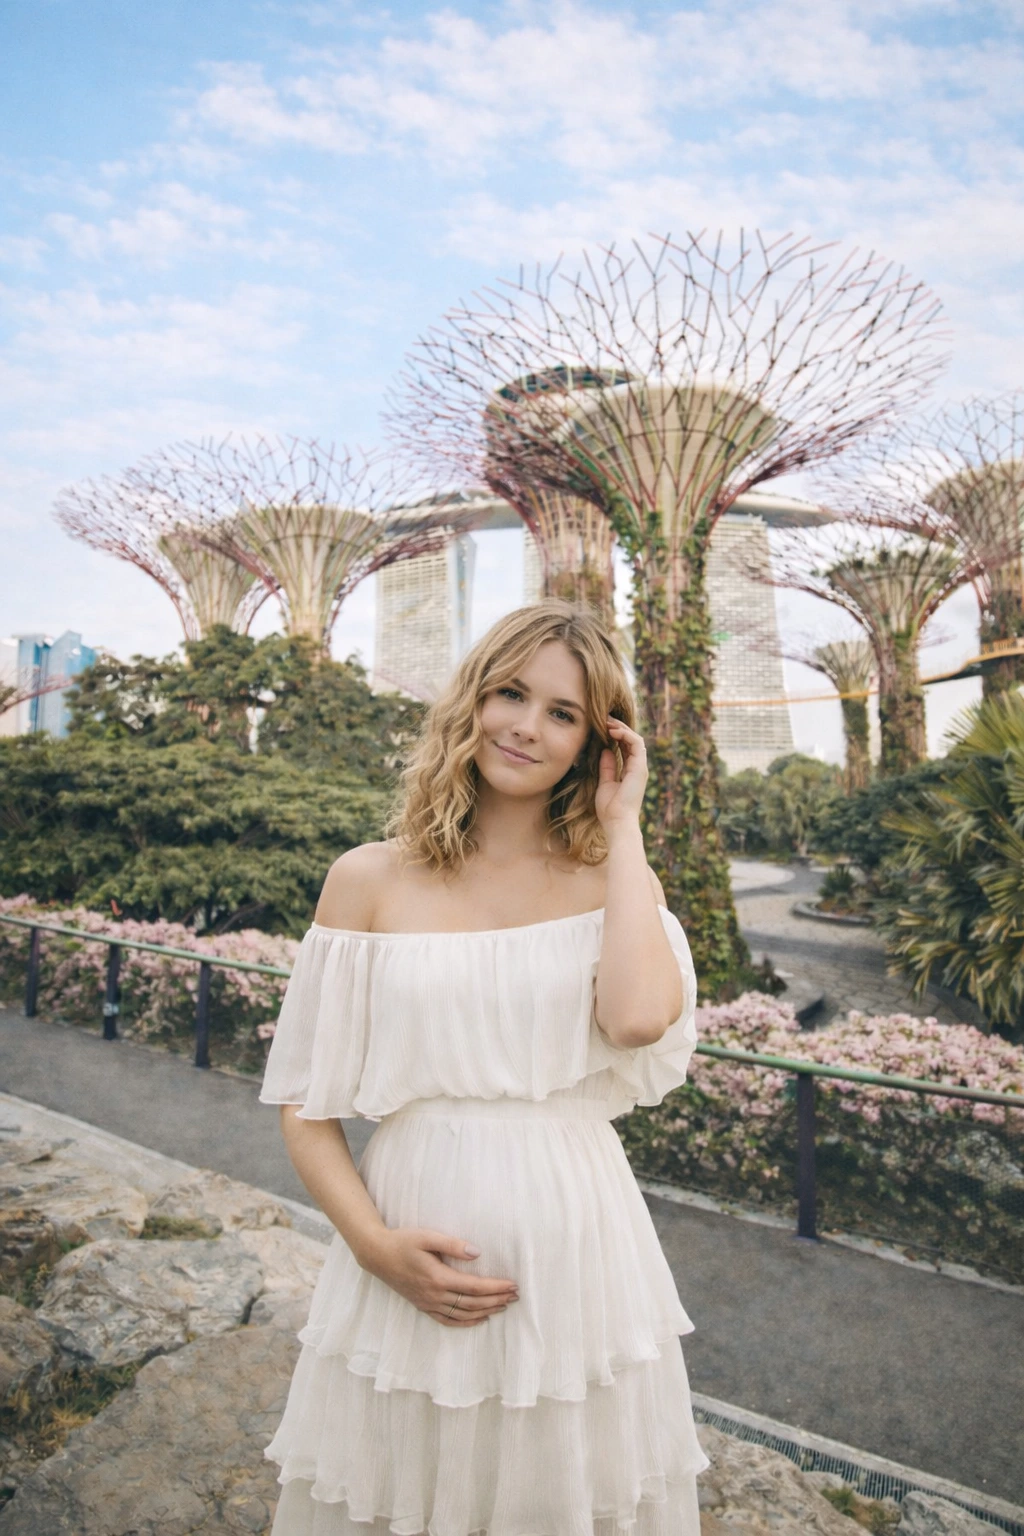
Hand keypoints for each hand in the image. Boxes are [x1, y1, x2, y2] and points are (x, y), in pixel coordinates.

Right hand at [359, 1227, 518, 1327]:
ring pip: (463, 1315)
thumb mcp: (427, 1236)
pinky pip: (448, 1320)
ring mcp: (428, 1303)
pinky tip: (479, 1319)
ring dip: (485, 1311)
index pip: (475, 1287)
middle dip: (496, 1300)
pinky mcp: (423, 1306)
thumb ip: (453, 1245)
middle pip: (473, 1303)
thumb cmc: (403, 1241)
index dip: (496, 1287)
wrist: (377, 1255)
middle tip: (515, 1296)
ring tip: (503, 1306)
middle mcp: (434, 1295)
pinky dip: (466, 1323)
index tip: (513, 1285)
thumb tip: (477, 1253)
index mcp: (438, 1278)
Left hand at [594, 716, 647, 831]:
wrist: (617, 822)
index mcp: (630, 771)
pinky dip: (626, 735)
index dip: (616, 735)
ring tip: (607, 721)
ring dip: (622, 728)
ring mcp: (640, 767)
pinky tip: (613, 731)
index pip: (626, 747)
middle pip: (632, 741)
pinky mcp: (640, 768)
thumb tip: (605, 749)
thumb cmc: (610, 809)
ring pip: (636, 739)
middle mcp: (637, 768)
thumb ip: (607, 766)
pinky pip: (637, 744)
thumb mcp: (605, 782)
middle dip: (619, 728)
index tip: (602, 727)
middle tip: (604, 718)